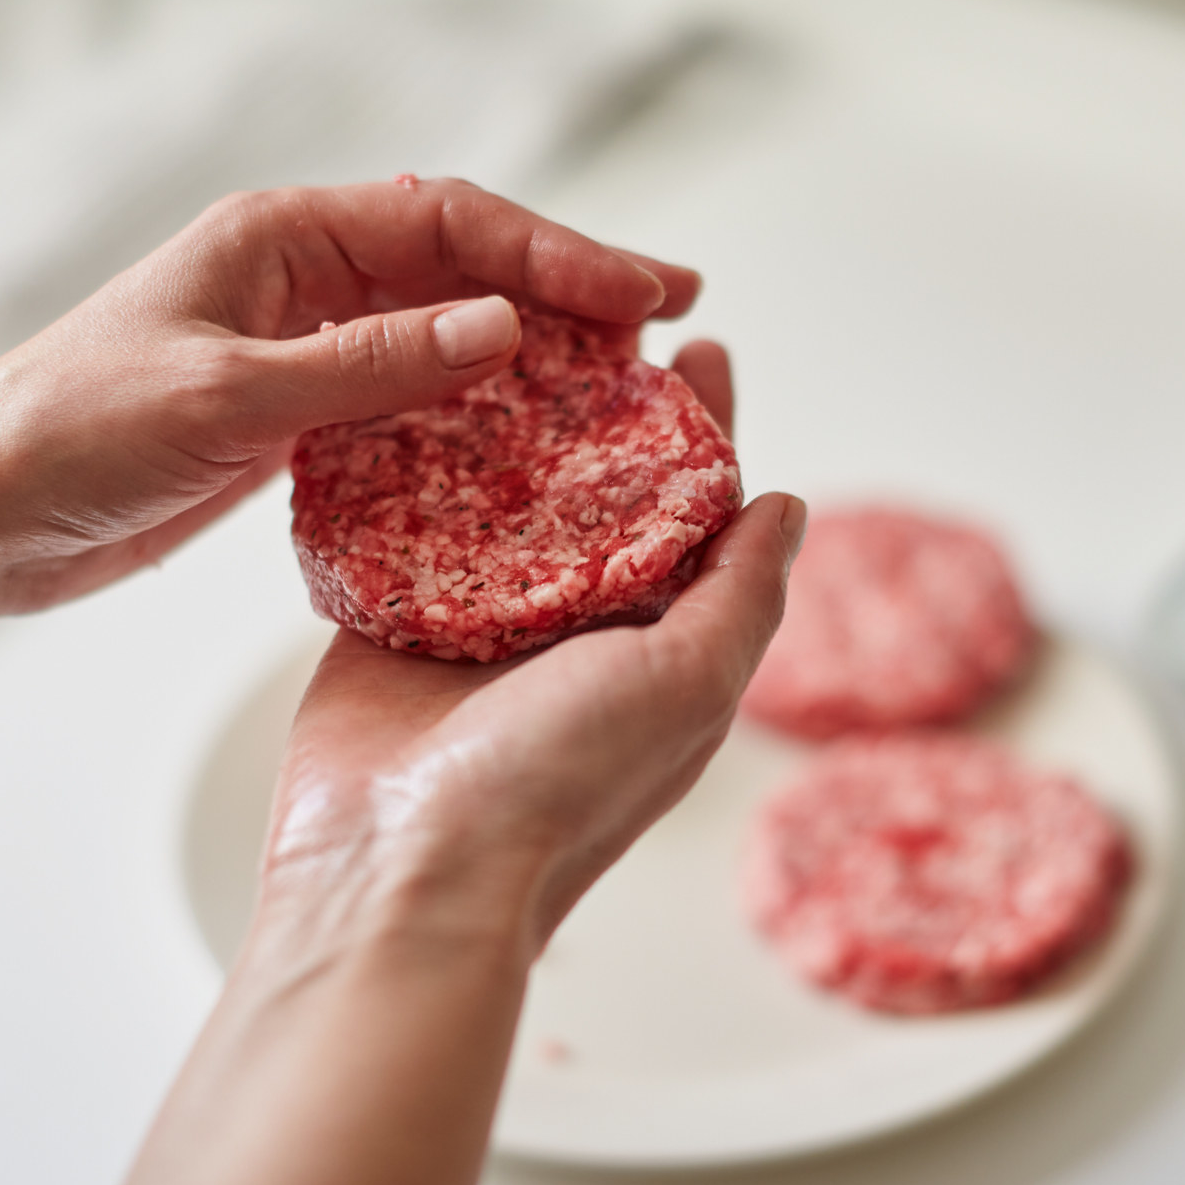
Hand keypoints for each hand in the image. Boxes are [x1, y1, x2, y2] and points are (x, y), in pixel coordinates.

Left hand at [0, 178, 700, 611]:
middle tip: (671, 325)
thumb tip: (503, 331)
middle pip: (467, 267)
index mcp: (285, 237)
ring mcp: (303, 348)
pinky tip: (531, 447)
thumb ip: (369, 365)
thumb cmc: (74, 433)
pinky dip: (477, 417)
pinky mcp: (296, 419)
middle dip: (571, 292)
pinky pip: (411, 402)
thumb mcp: (230, 396)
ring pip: (448, 335)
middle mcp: (303, 279)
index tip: (646, 295)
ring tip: (626, 386)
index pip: (453, 225)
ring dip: (536, 355)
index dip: (559, 255)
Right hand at [242, 345, 801, 981]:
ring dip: (513, 419)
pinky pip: (409, 521)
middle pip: (599, 491)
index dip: (705, 432)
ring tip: (518, 328)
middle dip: (605, 405)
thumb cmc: (559, 787)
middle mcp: (577, 631)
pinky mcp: (393, 616)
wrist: (402, 869)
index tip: (705, 349)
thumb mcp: (690, 684)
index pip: (697, 517)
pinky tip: (427, 385)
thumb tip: (790, 506)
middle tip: (603, 315)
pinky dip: (419, 460)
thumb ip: (743, 592)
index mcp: (660, 647)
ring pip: (505, 497)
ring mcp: (481, 622)